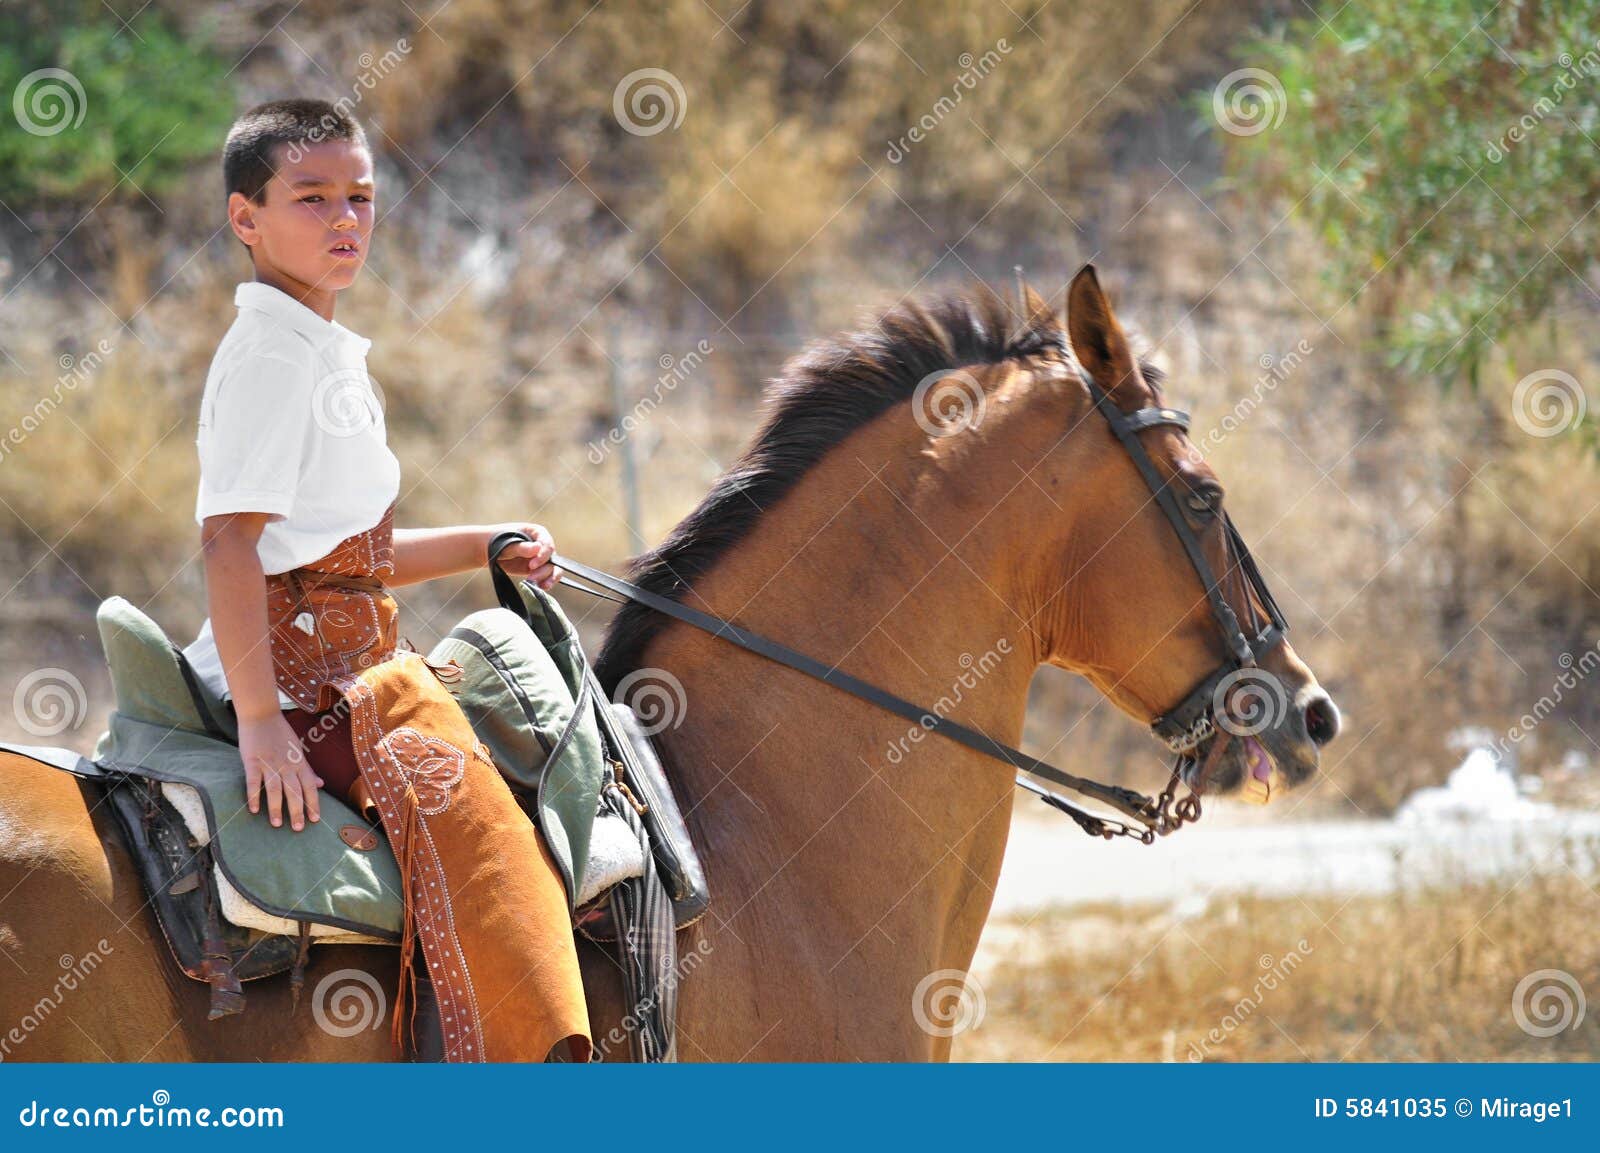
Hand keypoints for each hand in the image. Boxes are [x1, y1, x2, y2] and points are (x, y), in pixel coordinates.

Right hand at [238, 712, 323, 831]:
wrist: (262, 714)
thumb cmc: (280, 734)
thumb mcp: (298, 751)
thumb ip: (307, 769)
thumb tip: (321, 784)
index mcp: (299, 763)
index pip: (309, 786)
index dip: (313, 803)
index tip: (315, 819)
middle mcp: (286, 764)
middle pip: (294, 791)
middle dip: (297, 811)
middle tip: (298, 829)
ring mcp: (269, 763)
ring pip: (274, 789)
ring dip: (276, 808)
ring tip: (277, 824)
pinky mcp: (252, 761)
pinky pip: (253, 782)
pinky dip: (254, 796)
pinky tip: (255, 810)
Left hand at [492, 523, 560, 590]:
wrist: (489, 550)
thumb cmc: (497, 541)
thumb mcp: (507, 544)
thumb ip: (522, 547)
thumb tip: (537, 548)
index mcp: (537, 533)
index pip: (547, 544)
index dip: (543, 556)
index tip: (532, 565)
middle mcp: (542, 545)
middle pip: (551, 559)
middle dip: (544, 570)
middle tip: (531, 578)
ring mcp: (541, 558)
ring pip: (552, 569)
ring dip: (547, 578)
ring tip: (537, 586)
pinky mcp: (538, 569)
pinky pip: (547, 577)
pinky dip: (545, 583)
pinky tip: (540, 587)